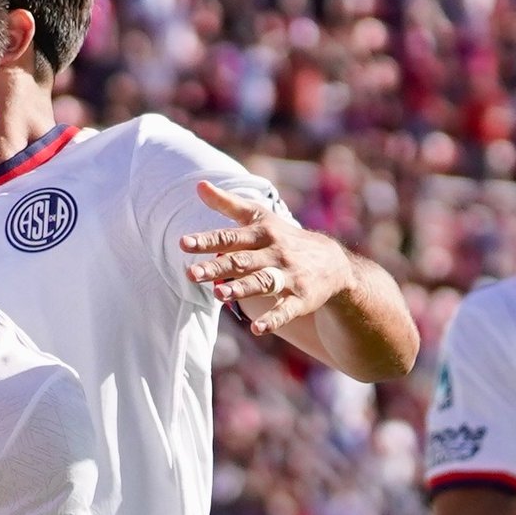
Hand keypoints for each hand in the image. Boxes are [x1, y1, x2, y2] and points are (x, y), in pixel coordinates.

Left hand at [180, 181, 351, 334]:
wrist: (332, 263)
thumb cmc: (283, 237)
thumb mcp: (259, 217)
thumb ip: (228, 203)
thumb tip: (198, 185)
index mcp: (263, 233)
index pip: (231, 236)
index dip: (207, 240)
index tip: (182, 243)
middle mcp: (275, 253)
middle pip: (242, 261)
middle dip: (218, 267)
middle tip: (191, 274)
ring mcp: (289, 276)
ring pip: (263, 282)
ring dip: (242, 288)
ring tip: (219, 295)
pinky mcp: (301, 299)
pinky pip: (286, 310)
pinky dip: (273, 319)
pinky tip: (256, 329)